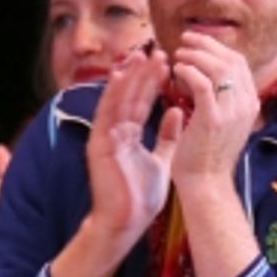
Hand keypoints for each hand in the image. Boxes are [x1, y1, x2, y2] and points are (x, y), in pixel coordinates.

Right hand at [84, 46, 181, 239]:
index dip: (154, 82)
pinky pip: (105, 115)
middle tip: (159, 51)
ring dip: (129, 78)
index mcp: (129, 134)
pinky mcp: (98, 145)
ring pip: (117, 100)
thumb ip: (167, 137)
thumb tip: (178, 112)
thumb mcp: (161, 162)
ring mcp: (105, 137)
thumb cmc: (140, 199)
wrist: (125, 224)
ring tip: (141, 56)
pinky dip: (111, 95)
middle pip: (131, 96)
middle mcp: (115, 131)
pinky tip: (119, 76)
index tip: (168, 63)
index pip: (143, 102)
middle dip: (144, 74)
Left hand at [169, 34, 259, 186]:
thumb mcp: (223, 126)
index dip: (218, 48)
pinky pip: (203, 82)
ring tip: (178, 54)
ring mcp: (232, 112)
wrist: (206, 187)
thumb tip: (208, 81)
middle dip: (207, 45)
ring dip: (196, 55)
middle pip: (232, 59)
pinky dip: (189, 71)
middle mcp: (246, 106)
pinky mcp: (213, 119)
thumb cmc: (207, 159)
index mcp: (249, 106)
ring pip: (219, 67)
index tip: (197, 43)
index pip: (239, 64)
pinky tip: (177, 70)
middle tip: (185, 40)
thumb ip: (222, 103)